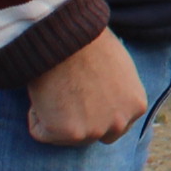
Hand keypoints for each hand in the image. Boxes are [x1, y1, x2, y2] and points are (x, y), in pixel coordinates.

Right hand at [25, 29, 148, 145]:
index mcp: (136, 105)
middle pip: (93, 134)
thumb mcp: (119, 66)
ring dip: (55, 118)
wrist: (68, 33)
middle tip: (64, 94)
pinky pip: (40, 132)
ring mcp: (93, 130)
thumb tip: (103, 99)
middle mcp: (119, 123)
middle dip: (77, 120)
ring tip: (54, 87)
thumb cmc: (88, 40)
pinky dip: (35, 115)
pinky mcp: (66, 132)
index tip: (82, 93)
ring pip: (66, 136)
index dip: (94, 110)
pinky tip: (42, 92)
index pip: (115, 124)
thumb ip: (117, 91)